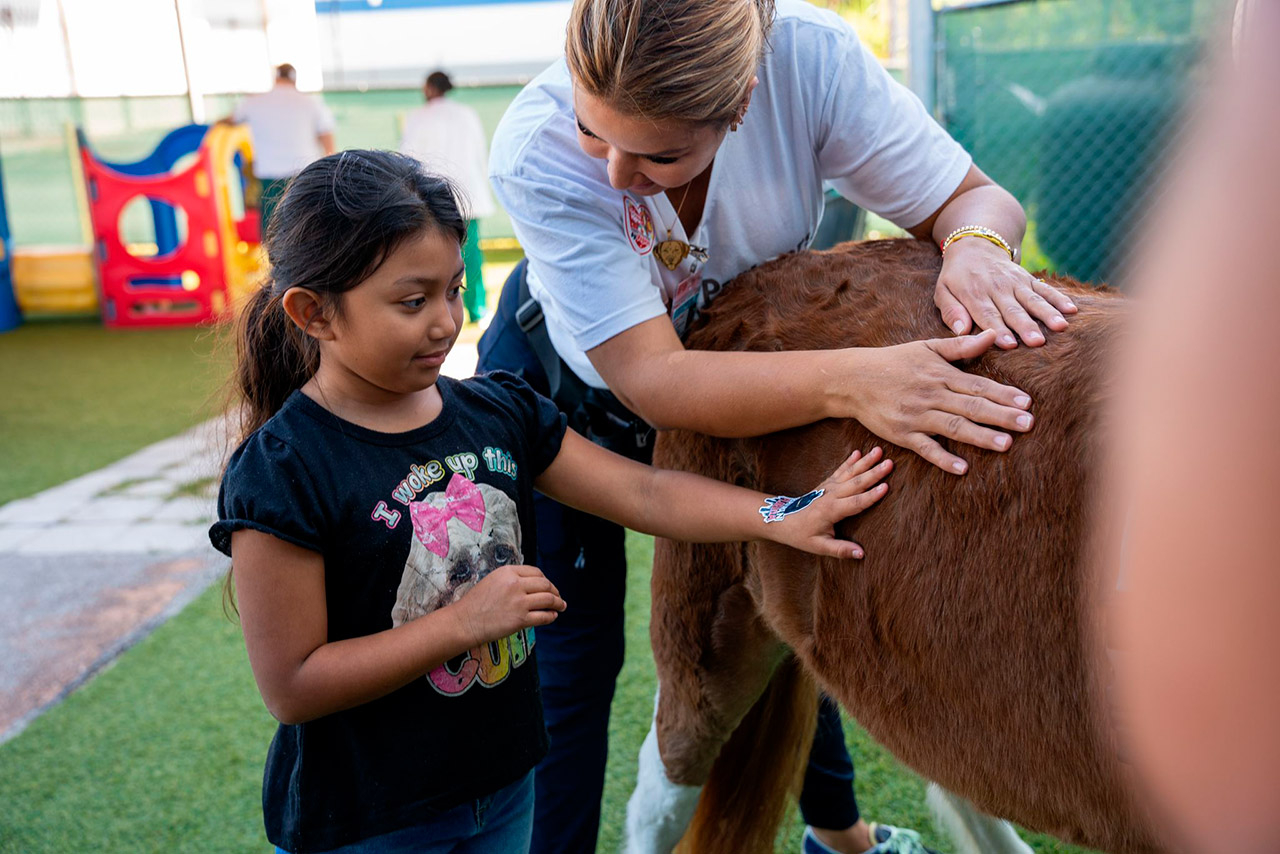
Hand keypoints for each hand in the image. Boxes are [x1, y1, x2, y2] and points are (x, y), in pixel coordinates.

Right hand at [447, 565, 564, 647]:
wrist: (464, 621)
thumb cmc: (475, 603)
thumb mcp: (492, 580)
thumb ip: (511, 579)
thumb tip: (533, 583)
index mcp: (508, 572)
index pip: (536, 572)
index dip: (545, 579)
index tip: (548, 586)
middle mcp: (515, 584)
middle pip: (545, 584)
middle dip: (555, 591)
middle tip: (558, 597)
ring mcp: (519, 602)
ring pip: (548, 599)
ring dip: (558, 603)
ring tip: (561, 606)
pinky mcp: (520, 620)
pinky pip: (543, 616)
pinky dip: (551, 616)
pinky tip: (553, 616)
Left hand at [766, 447, 893, 558]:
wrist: (783, 520)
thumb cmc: (802, 536)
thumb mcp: (819, 547)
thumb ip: (840, 550)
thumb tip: (861, 554)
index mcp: (831, 511)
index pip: (855, 502)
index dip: (871, 496)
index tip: (886, 487)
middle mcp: (831, 495)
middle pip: (856, 483)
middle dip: (874, 473)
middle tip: (890, 463)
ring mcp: (828, 487)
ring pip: (850, 472)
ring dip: (865, 461)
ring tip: (879, 451)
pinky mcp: (826, 483)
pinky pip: (840, 470)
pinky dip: (850, 461)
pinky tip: (859, 452)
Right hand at [847, 331, 1032, 474]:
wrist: (854, 379)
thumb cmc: (894, 361)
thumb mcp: (927, 347)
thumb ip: (961, 346)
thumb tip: (993, 336)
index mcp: (940, 375)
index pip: (978, 386)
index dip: (1003, 394)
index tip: (1027, 402)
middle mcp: (931, 395)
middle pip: (972, 407)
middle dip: (1001, 415)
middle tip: (1028, 424)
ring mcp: (916, 416)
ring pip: (953, 427)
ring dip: (980, 436)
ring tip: (1006, 444)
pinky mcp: (902, 434)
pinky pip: (925, 448)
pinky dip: (943, 458)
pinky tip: (962, 468)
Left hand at [935, 237, 1076, 347]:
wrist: (975, 245)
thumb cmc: (955, 277)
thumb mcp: (942, 291)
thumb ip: (950, 311)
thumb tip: (961, 331)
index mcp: (973, 294)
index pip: (987, 315)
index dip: (999, 330)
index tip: (1009, 345)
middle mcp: (997, 288)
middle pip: (1013, 310)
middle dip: (1026, 326)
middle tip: (1037, 342)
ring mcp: (1015, 282)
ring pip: (1033, 300)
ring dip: (1047, 314)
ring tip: (1060, 327)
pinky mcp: (1027, 278)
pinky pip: (1045, 288)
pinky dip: (1059, 298)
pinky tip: (1072, 310)